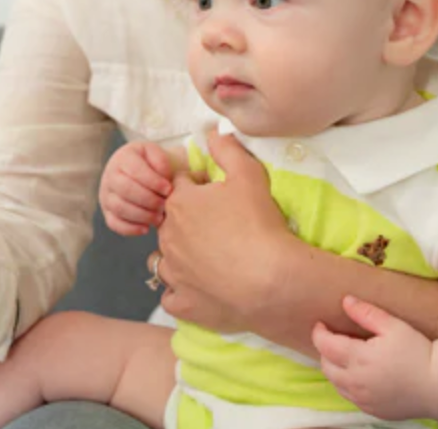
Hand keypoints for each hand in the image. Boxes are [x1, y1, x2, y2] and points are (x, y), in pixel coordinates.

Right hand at [99, 142, 173, 235]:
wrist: (138, 171)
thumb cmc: (150, 163)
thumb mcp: (156, 154)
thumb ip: (161, 161)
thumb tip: (163, 178)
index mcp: (123, 158)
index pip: (135, 170)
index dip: (153, 181)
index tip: (169, 189)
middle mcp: (110, 176)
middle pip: (126, 190)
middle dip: (149, 200)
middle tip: (164, 205)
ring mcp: (106, 195)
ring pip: (119, 208)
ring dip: (142, 215)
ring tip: (159, 217)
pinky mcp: (107, 211)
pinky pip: (114, 223)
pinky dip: (130, 228)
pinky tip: (146, 228)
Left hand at [156, 129, 291, 332]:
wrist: (271, 281)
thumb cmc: (259, 224)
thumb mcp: (249, 174)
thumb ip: (227, 149)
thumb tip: (212, 134)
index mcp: (179, 204)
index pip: (181, 186)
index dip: (201, 188)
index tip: (220, 196)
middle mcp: (168, 237)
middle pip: (172, 222)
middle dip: (190, 222)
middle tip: (223, 228)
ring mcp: (173, 273)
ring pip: (166, 259)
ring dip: (181, 257)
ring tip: (211, 259)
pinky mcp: (182, 303)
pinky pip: (172, 295)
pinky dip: (183, 291)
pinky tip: (203, 288)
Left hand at [312, 295, 434, 420]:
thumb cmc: (418, 352)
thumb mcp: (394, 326)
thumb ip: (367, 313)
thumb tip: (346, 301)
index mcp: (359, 358)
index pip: (325, 345)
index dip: (319, 333)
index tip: (321, 324)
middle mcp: (356, 381)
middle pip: (326, 365)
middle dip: (325, 351)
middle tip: (335, 339)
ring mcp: (363, 399)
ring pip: (336, 383)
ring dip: (334, 368)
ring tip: (346, 356)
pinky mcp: (372, 410)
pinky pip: (349, 397)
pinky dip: (347, 384)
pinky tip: (359, 374)